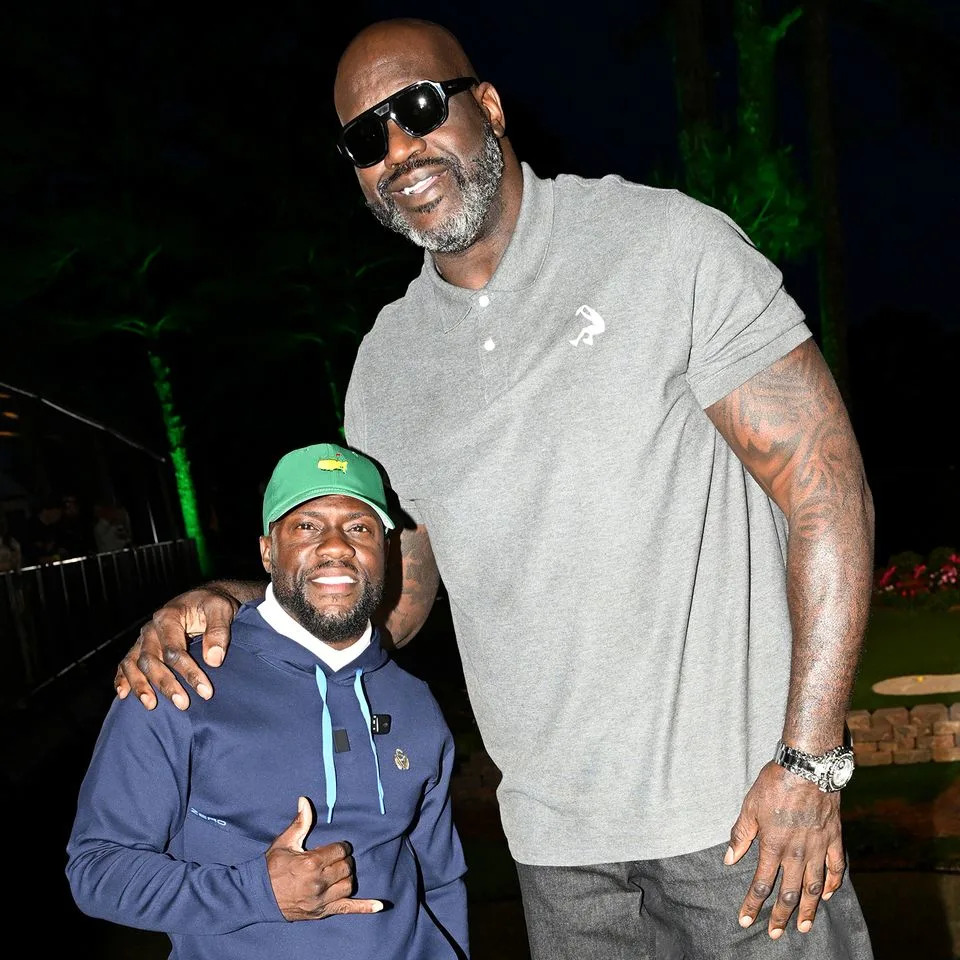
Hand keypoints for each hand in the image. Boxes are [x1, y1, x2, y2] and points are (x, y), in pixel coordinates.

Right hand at [114, 585, 239, 709]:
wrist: (202, 599)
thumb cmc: (212, 605)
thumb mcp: (221, 609)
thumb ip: (218, 631)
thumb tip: (214, 660)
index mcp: (168, 616)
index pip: (174, 650)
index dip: (189, 672)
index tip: (205, 692)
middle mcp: (151, 629)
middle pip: (151, 660)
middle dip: (166, 684)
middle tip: (183, 704)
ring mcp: (143, 638)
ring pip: (134, 664)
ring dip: (141, 686)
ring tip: (151, 706)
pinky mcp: (141, 647)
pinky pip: (125, 663)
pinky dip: (122, 678)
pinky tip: (123, 695)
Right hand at [266, 797, 383, 919]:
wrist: (257, 896)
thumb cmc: (272, 867)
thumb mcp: (285, 843)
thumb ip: (300, 822)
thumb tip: (305, 800)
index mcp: (311, 862)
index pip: (340, 850)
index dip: (339, 847)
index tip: (334, 848)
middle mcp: (319, 882)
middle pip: (346, 867)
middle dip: (343, 860)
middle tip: (333, 859)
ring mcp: (321, 899)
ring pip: (349, 885)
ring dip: (347, 877)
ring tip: (338, 873)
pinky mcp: (322, 912)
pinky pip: (348, 909)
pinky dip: (365, 907)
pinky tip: (379, 905)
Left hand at [725, 761, 845, 938]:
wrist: (808, 767)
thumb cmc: (775, 784)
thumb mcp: (749, 807)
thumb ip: (741, 835)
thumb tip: (729, 859)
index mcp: (773, 845)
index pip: (761, 882)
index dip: (753, 903)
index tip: (746, 920)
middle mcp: (796, 852)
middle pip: (789, 892)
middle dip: (781, 915)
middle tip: (775, 934)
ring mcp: (818, 847)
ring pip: (814, 887)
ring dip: (808, 908)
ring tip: (804, 926)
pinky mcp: (834, 838)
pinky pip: (836, 867)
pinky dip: (832, 883)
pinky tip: (828, 895)